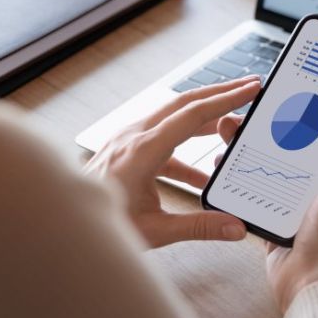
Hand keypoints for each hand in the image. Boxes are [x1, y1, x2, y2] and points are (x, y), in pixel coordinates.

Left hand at [85, 76, 261, 247]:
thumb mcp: (155, 230)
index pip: (193, 114)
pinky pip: (163, 140)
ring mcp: (128, 140)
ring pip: (173, 117)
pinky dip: (186, 150)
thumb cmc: (103, 225)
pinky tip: (203, 176)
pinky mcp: (125, 150)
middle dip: (220, 94)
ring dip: (204, 118)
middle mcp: (134, 137)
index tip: (251, 90)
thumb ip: (199, 226)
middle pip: (184, 103)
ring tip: (232, 124)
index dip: (226, 100)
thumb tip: (235, 227)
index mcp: (142, 150)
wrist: (66, 223)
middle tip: (250, 88)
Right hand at [217, 115, 317, 312]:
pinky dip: (239, 180)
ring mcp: (293, 204)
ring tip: (230, 133)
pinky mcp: (272, 219)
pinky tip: (225, 165)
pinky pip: (253, 194)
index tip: (285, 100)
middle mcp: (316, 190)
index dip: (304, 119)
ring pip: (268, 168)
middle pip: (288, 150)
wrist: (307, 279)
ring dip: (248, 149)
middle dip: (266, 131)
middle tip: (246, 115)